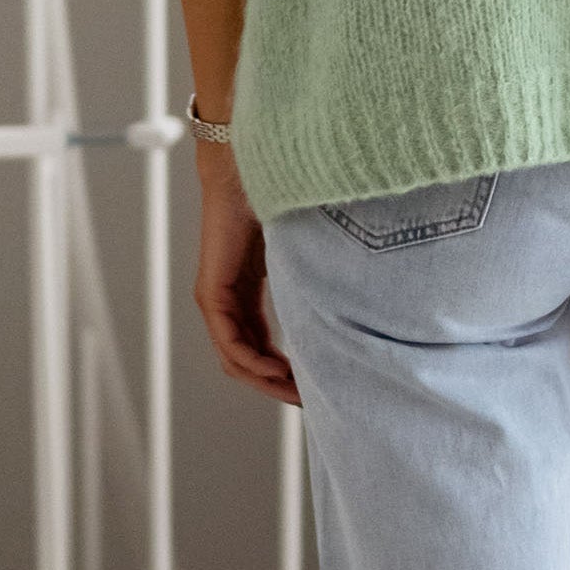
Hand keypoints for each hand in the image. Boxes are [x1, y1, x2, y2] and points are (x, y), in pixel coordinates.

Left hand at [192, 148, 299, 400]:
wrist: (249, 167)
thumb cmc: (278, 199)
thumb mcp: (301, 253)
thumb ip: (313, 279)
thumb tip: (356, 297)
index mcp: (245, 296)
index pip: (261, 349)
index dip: (287, 374)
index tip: (316, 387)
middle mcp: (226, 304)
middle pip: (248, 364)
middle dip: (279, 386)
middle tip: (311, 402)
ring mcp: (216, 301)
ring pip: (237, 359)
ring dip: (267, 381)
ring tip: (299, 392)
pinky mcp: (212, 293)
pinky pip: (229, 341)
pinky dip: (252, 361)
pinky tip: (279, 369)